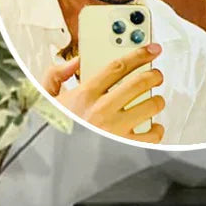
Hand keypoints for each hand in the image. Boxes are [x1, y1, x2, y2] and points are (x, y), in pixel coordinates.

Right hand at [45, 44, 165, 143]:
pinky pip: (152, 135)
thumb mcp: (47, 96)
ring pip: (150, 106)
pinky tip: (154, 125)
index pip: (117, 67)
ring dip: (157, 100)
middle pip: (138, 83)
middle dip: (153, 75)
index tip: (150, 51)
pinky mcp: (125, 145)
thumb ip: (57, 74)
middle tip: (156, 75)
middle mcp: (102, 109)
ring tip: (155, 99)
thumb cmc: (56, 126)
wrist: (52, 155)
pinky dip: (157, 129)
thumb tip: (75, 61)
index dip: (138, 55)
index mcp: (85, 94)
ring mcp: (115, 128)